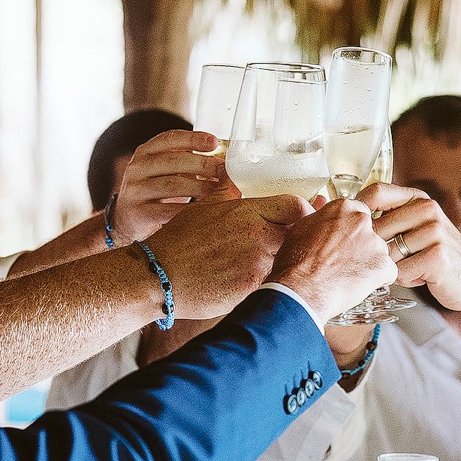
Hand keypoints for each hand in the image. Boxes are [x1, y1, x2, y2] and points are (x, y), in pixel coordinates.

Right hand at [111, 131, 226, 243]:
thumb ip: (189, 163)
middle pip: (173, 161)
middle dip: (203, 164)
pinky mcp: (137, 213)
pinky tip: (204, 211)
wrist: (126, 221)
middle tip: (224, 171)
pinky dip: (188, 211)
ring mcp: (134, 190)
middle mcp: (136, 167)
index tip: (214, 143)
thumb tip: (224, 163)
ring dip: (200, 187)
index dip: (194, 138)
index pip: (170, 138)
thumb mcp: (167, 172)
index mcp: (146, 152)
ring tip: (219, 191)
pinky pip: (166, 211)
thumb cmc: (156, 193)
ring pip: (171, 185)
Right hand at [147, 195, 309, 318]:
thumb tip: (231, 172)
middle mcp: (258, 235)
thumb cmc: (178, 241)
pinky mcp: (252, 288)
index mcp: (248, 212)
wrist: (159, 275)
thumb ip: (226, 190)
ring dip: (278, 261)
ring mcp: (257, 264)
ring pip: (284, 260)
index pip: (294, 206)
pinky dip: (266, 281)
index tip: (297, 218)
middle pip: (295, 234)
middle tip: (278, 244)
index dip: (300, 212)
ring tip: (257, 265)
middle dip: (290, 238)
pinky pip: (272, 282)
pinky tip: (247, 281)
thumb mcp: (203, 206)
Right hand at [268, 198, 397, 320]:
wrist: (301, 290)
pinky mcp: (383, 265)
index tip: (343, 241)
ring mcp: (374, 243)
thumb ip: (319, 219)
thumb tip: (321, 217)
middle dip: (360, 247)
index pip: (357, 214)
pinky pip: (388, 272)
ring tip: (347, 276)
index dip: (349, 231)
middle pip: (369, 233)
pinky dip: (377, 280)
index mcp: (342, 209)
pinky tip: (357, 284)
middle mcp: (361, 222)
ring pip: (379, 253)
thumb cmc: (296, 264)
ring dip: (368, 263)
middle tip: (344, 261)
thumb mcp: (300, 229)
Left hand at [358, 184, 460, 316]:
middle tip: (397, 260)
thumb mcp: (416, 228)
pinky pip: (400, 272)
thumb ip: (390, 219)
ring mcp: (433, 231)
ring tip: (413, 267)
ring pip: (386, 254)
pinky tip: (423, 276)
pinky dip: (406, 279)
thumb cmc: (437, 255)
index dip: (359, 210)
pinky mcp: (437, 255)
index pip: (377, 192)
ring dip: (394, 268)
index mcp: (418, 199)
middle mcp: (427, 209)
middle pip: (376, 228)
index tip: (353, 228)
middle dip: (377, 251)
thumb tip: (348, 217)